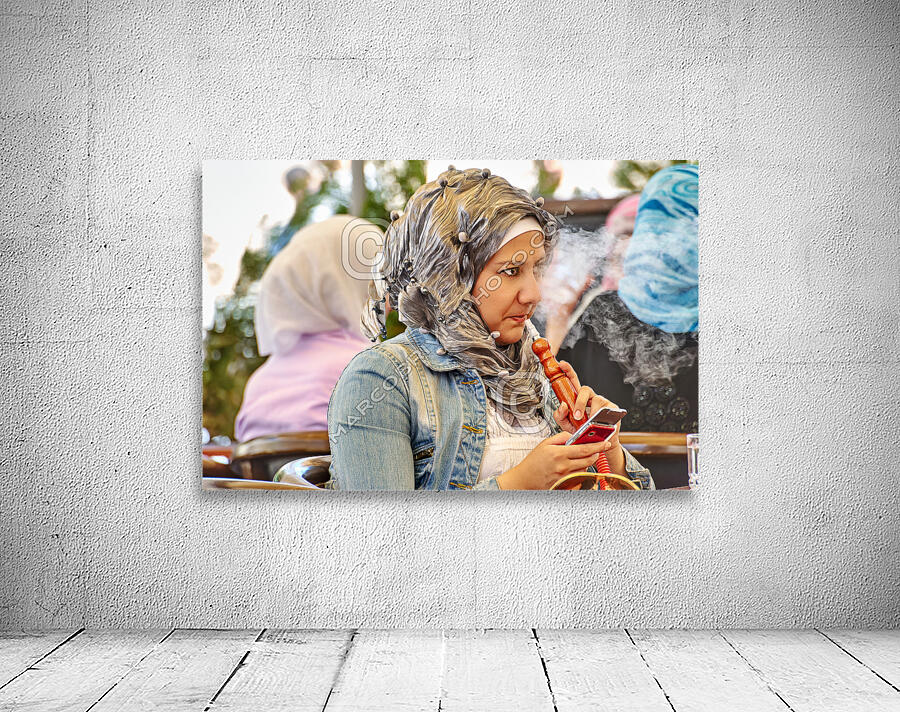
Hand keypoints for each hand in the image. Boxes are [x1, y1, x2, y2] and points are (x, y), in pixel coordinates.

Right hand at [497, 431, 615, 489]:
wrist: (524, 479)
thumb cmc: (533, 463)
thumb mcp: (545, 444)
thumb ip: (561, 437)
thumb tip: (574, 435)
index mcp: (559, 454)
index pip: (584, 448)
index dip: (597, 445)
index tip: (605, 443)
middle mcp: (563, 467)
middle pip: (588, 460)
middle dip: (595, 454)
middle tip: (596, 450)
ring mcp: (565, 478)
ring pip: (585, 469)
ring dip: (586, 463)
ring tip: (576, 459)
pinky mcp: (565, 485)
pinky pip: (579, 478)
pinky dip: (580, 472)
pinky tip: (572, 469)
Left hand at [551, 361, 625, 475]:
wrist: (597, 443)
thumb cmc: (582, 431)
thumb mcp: (566, 424)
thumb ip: (560, 415)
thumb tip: (562, 405)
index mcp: (578, 397)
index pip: (573, 380)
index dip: (568, 371)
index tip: (562, 364)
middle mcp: (590, 397)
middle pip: (584, 389)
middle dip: (579, 402)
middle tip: (576, 416)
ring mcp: (602, 401)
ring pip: (596, 399)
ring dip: (590, 413)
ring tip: (587, 423)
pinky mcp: (612, 408)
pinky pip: (606, 409)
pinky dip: (600, 418)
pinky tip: (598, 424)